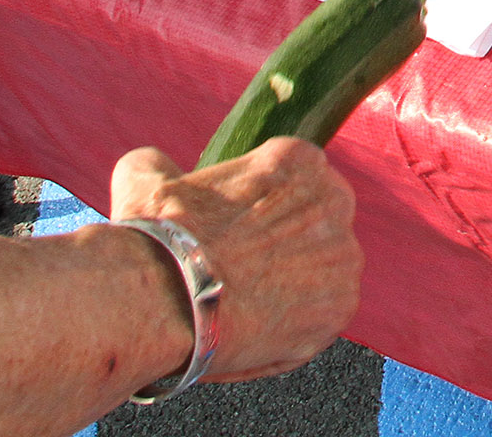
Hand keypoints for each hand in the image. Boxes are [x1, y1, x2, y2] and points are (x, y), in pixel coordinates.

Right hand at [110, 138, 362, 382]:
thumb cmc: (157, 238)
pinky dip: (292, 327)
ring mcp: (344, 255)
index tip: (237, 234)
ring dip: (292, 288)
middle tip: (241, 271)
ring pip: (320, 272)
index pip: (291, 183)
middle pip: (313, 226)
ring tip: (245, 306)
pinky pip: (320, 317)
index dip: (261, 210)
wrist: (166, 301)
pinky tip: (255, 330)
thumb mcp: (147, 181)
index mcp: (298, 160)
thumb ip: (159, 164)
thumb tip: (154, 166)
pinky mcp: (341, 307)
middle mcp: (335, 201)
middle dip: (284, 246)